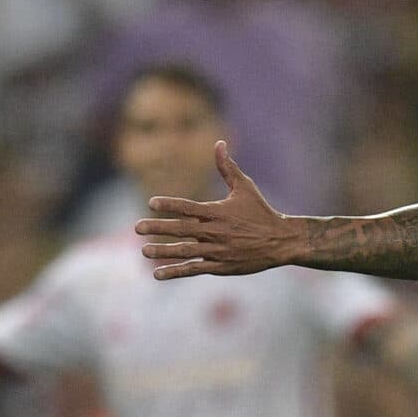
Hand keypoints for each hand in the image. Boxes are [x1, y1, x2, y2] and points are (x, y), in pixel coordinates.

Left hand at [137, 143, 297, 279]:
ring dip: (163, 251)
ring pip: (184, 251)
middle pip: (181, 229)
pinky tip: (157, 274)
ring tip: (144, 251)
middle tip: (137, 228)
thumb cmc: (261, 212)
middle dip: (158, 228)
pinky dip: (175, 271)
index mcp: (217, 212)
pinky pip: (193, 269)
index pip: (188, 207)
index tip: (151, 203)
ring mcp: (216, 251)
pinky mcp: (220, 266)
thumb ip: (227, 167)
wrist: (280, 241)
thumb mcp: (245, 187)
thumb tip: (219, 143)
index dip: (169, 205)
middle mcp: (215, 232)